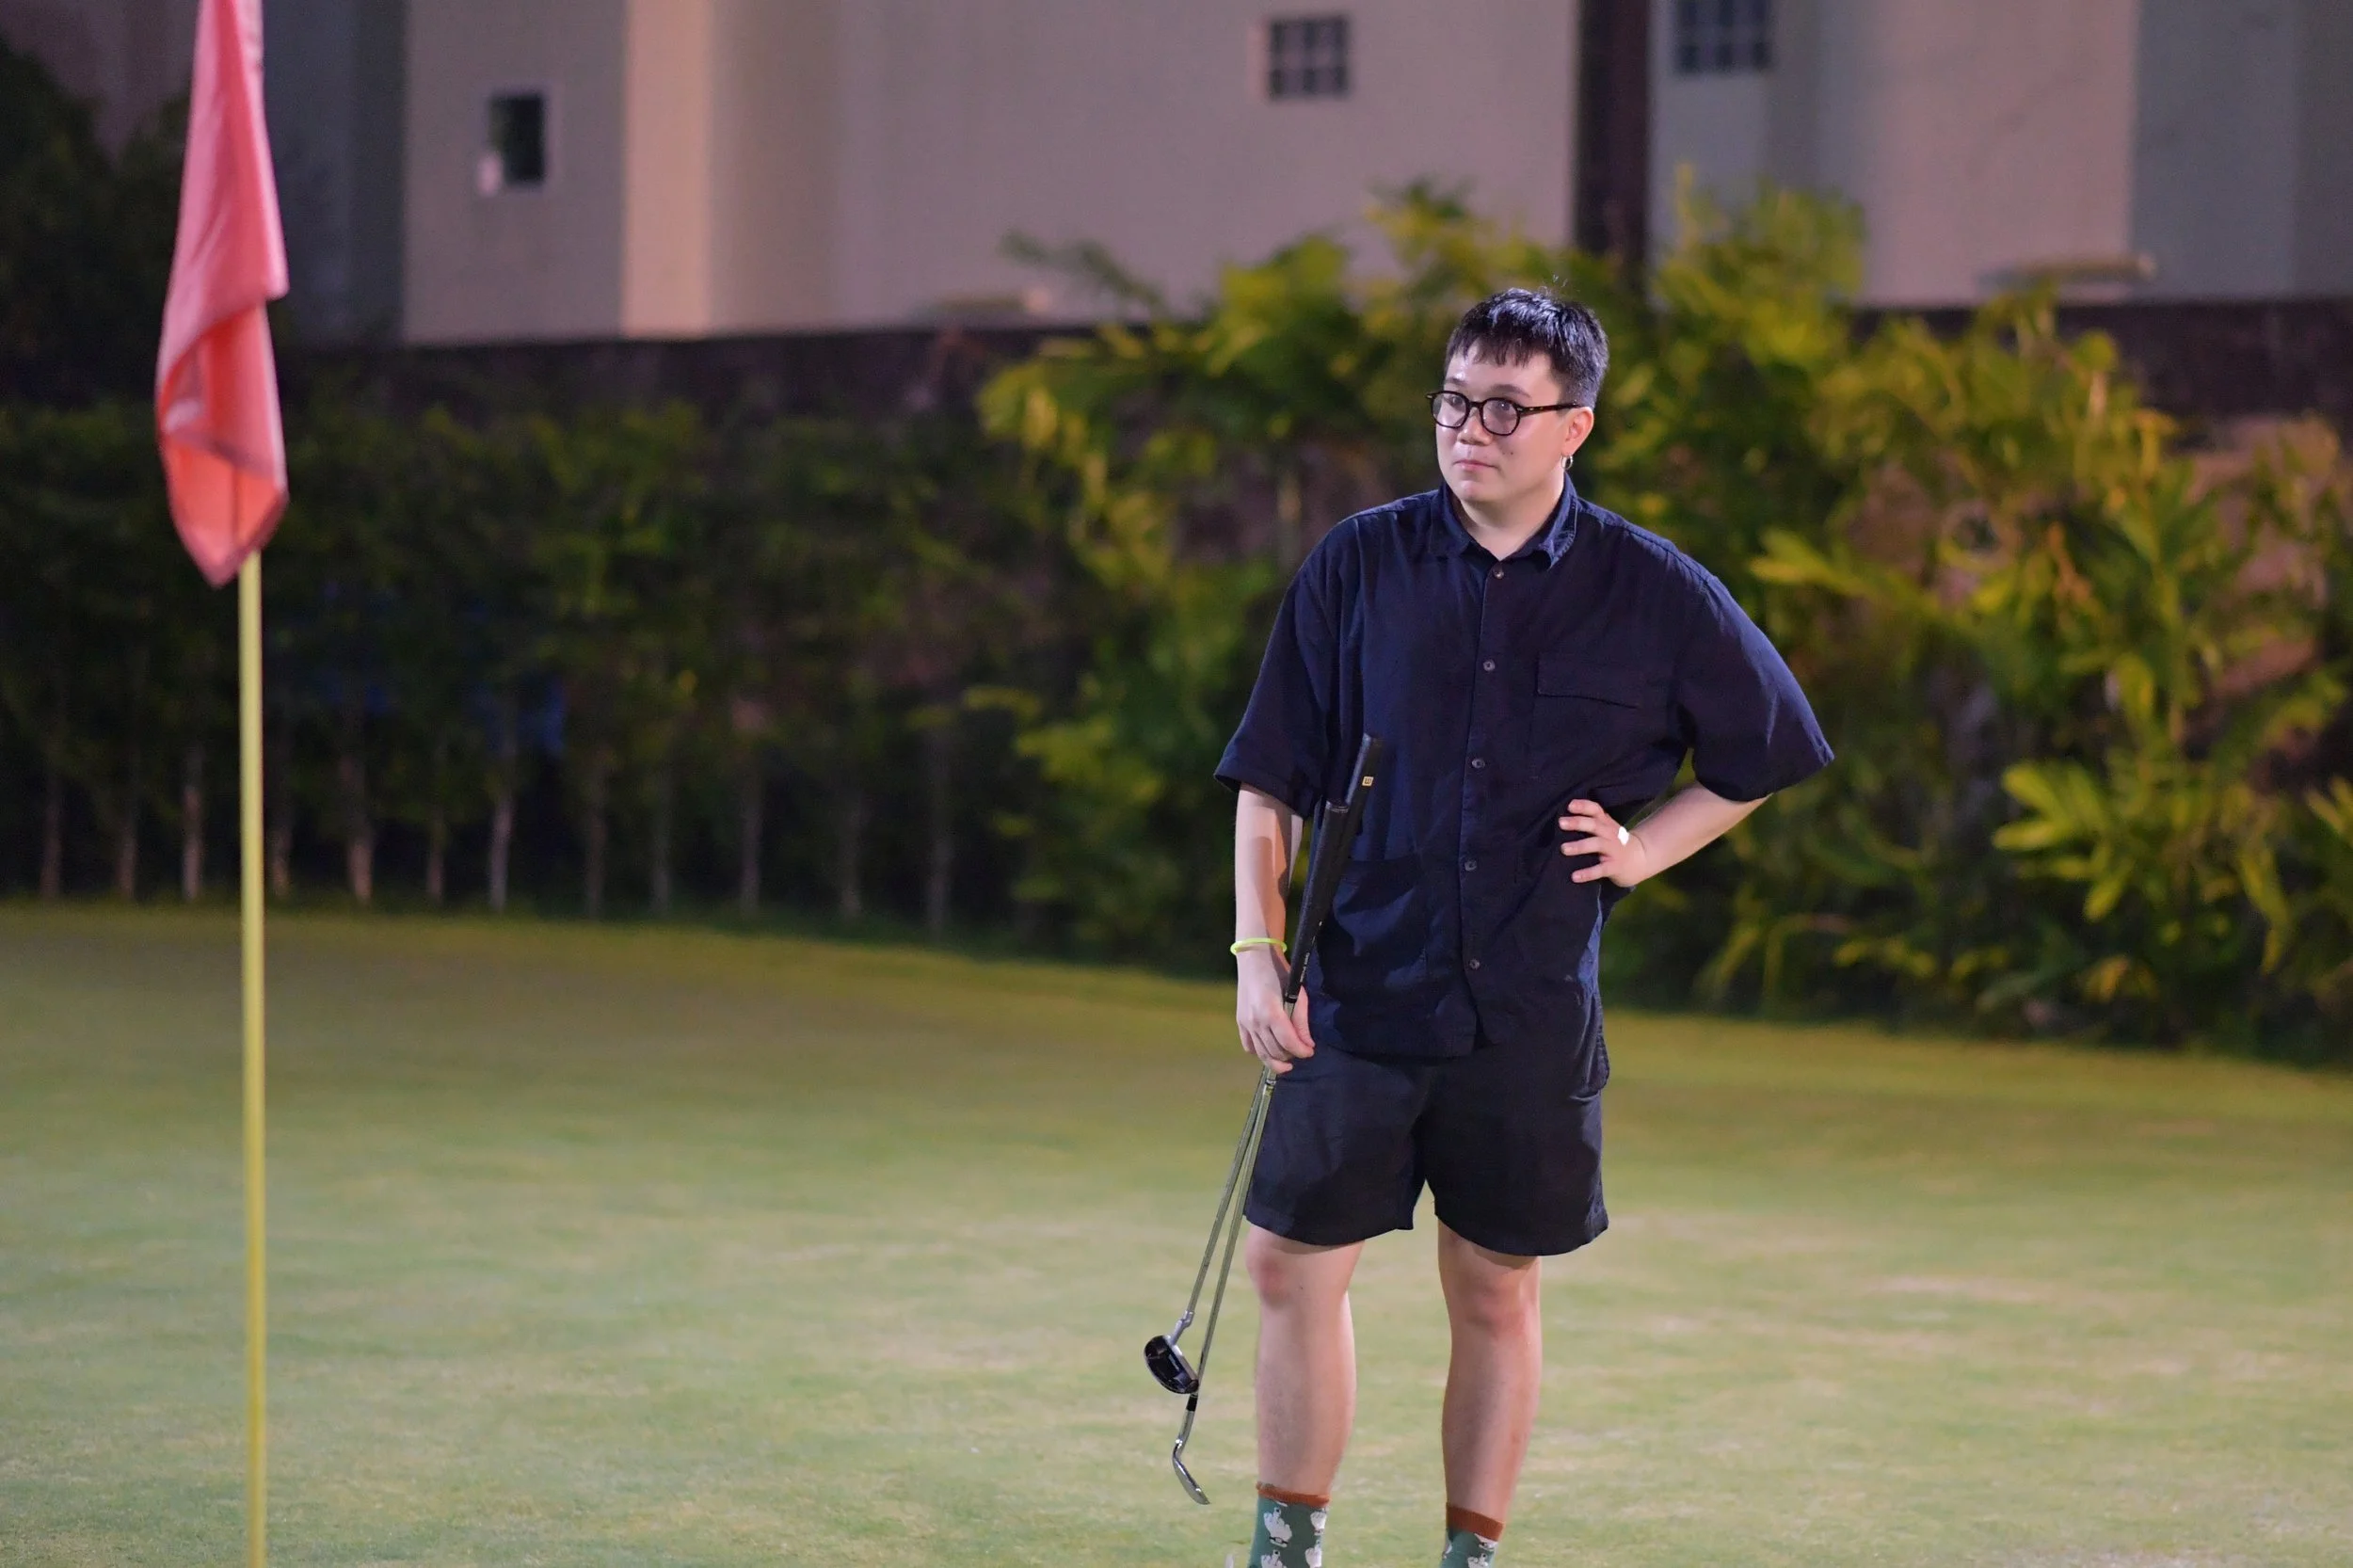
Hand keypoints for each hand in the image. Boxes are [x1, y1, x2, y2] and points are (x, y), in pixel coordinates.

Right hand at [1235, 948, 1314, 1072]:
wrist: (1255, 959)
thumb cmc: (1279, 973)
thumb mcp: (1297, 993)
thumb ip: (1301, 1021)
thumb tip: (1307, 1044)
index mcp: (1271, 1012)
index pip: (1288, 1042)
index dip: (1301, 1051)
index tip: (1311, 1051)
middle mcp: (1256, 1022)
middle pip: (1275, 1051)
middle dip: (1291, 1055)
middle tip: (1301, 1050)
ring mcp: (1245, 1024)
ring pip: (1261, 1053)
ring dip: (1276, 1060)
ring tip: (1288, 1058)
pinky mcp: (1240, 1023)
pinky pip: (1249, 1047)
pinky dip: (1260, 1053)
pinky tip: (1269, 1050)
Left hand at [1559, 799, 1652, 886]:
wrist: (1641, 859)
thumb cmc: (1615, 842)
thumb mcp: (1607, 828)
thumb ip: (1591, 821)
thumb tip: (1563, 819)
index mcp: (1606, 823)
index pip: (1596, 810)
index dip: (1584, 806)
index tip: (1570, 805)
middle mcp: (1610, 834)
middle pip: (1594, 825)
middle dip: (1578, 823)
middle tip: (1561, 823)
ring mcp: (1614, 850)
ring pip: (1597, 844)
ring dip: (1580, 846)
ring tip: (1563, 848)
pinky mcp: (1615, 866)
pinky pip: (1600, 869)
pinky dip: (1587, 873)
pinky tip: (1574, 876)